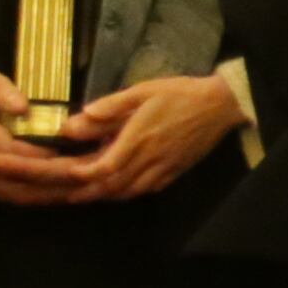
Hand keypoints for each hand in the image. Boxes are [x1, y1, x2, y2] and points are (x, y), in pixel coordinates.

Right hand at [0, 36, 87, 198]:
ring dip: (22, 192)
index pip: (8, 149)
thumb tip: (25, 109)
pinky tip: (25, 188)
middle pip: (1, 176)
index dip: (39, 159)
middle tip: (70, 185)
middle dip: (38, 184)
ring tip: (55, 193)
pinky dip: (2, 187)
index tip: (68, 159)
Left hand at [44, 72, 243, 201]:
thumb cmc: (180, 94)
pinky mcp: (175, 172)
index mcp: (139, 137)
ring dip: (105, 196)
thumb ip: (111, 106)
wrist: (220, 105)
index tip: (68, 172)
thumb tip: (79, 116)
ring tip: (85, 197)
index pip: (106, 166)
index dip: (84, 174)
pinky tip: (118, 192)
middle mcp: (150, 158)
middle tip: (66, 195)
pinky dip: (127, 194)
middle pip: (113, 185)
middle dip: (87, 193)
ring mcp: (164, 168)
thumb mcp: (143, 90)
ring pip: (129, 192)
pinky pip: (147, 190)